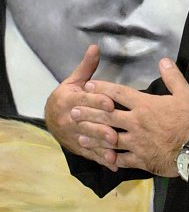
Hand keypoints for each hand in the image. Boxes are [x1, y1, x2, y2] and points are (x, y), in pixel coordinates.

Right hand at [44, 45, 114, 160]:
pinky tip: (114, 164)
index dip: (96, 101)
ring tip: (115, 150)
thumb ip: (87, 66)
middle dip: (100, 128)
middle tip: (115, 132)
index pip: (83, 101)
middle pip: (85, 123)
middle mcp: (69, 119)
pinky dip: (101, 159)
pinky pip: (90, 154)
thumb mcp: (74, 80)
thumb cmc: (68, 96)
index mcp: (68, 100)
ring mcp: (73, 135)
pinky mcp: (78, 148)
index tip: (110, 103)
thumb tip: (95, 47)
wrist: (51, 117)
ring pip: (87, 141)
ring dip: (101, 147)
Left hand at [72, 58, 188, 176]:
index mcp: (145, 105)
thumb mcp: (186, 93)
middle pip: (107, 116)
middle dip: (89, 113)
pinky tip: (102, 158)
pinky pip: (121, 159)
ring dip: (94, 137)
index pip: (119, 94)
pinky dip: (111, 158)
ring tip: (80, 136)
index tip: (88, 87)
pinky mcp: (140, 159)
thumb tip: (163, 60)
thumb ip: (172, 76)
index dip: (102, 89)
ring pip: (109, 138)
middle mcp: (135, 122)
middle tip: (73, 112)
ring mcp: (136, 142)